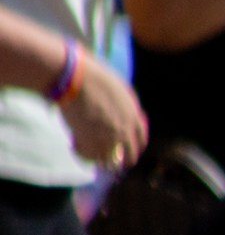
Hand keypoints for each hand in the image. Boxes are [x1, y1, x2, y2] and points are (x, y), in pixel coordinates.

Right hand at [59, 51, 145, 169]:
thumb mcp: (116, 87)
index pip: (141, 139)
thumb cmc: (90, 74)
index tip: (123, 148)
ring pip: (109, 160)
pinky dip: (82, 153)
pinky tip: (73, 144)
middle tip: (104, 157)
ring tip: (83, 146)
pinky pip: (90, 157)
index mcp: (133, 114)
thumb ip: (120, 104)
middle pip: (129, 157)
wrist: (74, 76)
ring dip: (97, 156)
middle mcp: (126, 129)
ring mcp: (110, 137)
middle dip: (118, 160)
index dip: (132, 146)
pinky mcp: (92, 141)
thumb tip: (115, 110)